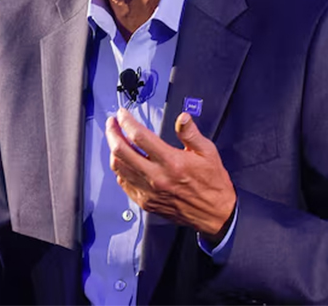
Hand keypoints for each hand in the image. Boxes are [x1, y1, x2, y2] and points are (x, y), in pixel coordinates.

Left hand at [105, 109, 235, 241]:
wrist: (215, 214)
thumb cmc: (212, 183)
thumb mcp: (208, 153)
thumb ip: (191, 133)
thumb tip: (182, 117)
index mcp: (171, 162)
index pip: (139, 136)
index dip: (126, 121)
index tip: (122, 114)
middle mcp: (156, 177)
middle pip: (121, 151)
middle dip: (112, 132)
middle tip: (112, 123)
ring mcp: (148, 191)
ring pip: (118, 167)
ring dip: (113, 150)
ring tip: (115, 139)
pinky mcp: (145, 202)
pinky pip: (124, 183)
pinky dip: (119, 169)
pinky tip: (123, 161)